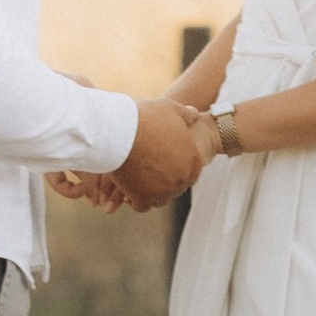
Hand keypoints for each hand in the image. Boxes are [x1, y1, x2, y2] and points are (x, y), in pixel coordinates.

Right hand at [115, 96, 210, 211]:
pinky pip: (142, 206)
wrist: (119, 131)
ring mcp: (163, 191)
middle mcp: (181, 178)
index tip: (165, 163)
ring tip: (138, 180)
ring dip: (151, 192)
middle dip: (164, 182)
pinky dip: (136, 200)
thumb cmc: (144, 118)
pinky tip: (129, 191)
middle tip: (150, 172)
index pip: (191, 173)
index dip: (178, 168)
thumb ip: (184, 114)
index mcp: (192, 159)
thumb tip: (195, 114)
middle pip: (175, 187)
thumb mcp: (169, 109)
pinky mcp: (143, 198)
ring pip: (159, 199)